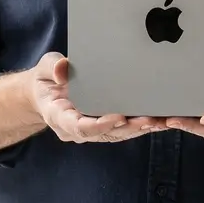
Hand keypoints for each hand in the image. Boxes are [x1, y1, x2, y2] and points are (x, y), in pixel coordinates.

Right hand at [27, 53, 165, 143]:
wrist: (44, 93)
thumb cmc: (46, 79)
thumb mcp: (45, 67)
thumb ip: (53, 67)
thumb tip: (63, 70)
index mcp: (58, 116)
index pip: (79, 127)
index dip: (99, 125)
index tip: (118, 118)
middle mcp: (74, 129)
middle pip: (103, 134)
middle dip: (127, 128)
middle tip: (148, 120)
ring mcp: (88, 130)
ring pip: (115, 135)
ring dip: (137, 129)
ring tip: (159, 122)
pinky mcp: (100, 127)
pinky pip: (120, 131)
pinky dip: (138, 127)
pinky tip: (157, 122)